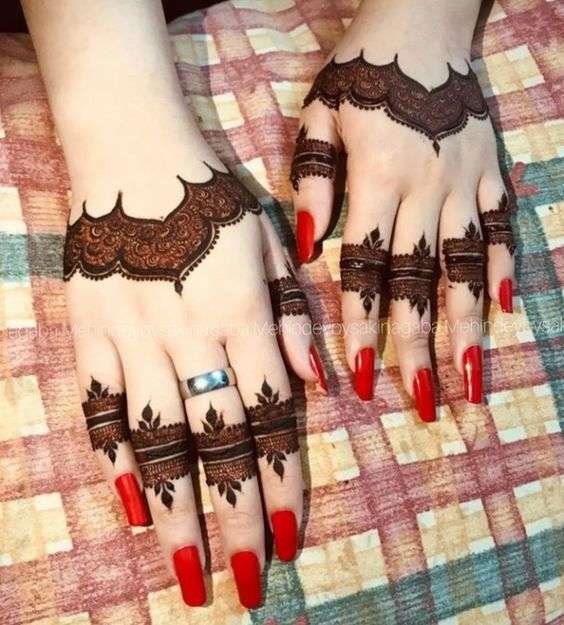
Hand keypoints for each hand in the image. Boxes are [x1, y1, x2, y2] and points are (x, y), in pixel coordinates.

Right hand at [22, 0, 325, 606]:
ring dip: (176, 507)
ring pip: (158, 438)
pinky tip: (131, 507)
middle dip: (234, 514)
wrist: (134, 156)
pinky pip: (103, 406)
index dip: (281, 479)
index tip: (289, 536)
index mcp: (242, 313)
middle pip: (217, 440)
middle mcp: (191, 336)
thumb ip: (291, 314)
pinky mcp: (92, 334)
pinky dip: (116, 460)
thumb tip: (319, 380)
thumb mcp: (268, 243)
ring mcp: (135, 338)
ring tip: (188, 568)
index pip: (270, 414)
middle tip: (245, 579)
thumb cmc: (212, 198)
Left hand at [290, 0, 514, 414]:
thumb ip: (315, 182)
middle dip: (419, 350)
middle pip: (419, 286)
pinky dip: (503, 271)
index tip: (362, 382)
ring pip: (465, 270)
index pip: (366, 273)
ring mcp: (465, 186)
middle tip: (422, 405)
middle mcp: (425, 193)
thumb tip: (312, 245)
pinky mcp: (490, 175)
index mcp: (377, 182)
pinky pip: (500, 230)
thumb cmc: (360, 74)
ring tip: (471, 382)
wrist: (421, 24)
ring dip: (468, 330)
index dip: (362, 329)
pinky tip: (508, 313)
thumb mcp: (319, 117)